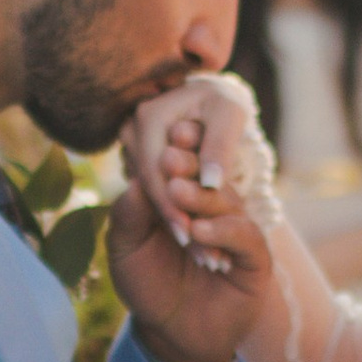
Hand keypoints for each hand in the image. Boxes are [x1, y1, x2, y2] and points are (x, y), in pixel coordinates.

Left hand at [107, 166, 270, 361]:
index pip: (185, 162)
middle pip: (207, 176)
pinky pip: (244, 236)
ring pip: (226, 201)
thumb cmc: (148, 283)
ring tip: (176, 190)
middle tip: (169, 155)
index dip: (176, 147)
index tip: (162, 132)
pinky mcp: (255, 256)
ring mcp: (237, 228)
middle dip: (188, 164)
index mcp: (186, 194)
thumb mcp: (126, 248)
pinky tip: (199, 230)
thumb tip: (135, 177)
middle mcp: (215, 205)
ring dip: (201, 196)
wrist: (173, 332)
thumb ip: (129, 214)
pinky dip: (222, 231)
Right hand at [122, 74, 254, 247]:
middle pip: (149, 190)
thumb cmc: (224, 105)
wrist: (212, 101)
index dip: (172, 207)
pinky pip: (153, 197)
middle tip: (208, 260)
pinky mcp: (139, 162)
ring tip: (209, 259)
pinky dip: (175, 219)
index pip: (156, 172)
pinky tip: (199, 245)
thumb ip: (219, 147)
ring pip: (150, 198)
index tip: (192, 238)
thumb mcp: (229, 115)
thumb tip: (210, 182)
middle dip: (177, 224)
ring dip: (177, 228)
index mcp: (150, 116)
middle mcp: (133, 131)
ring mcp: (132, 149)